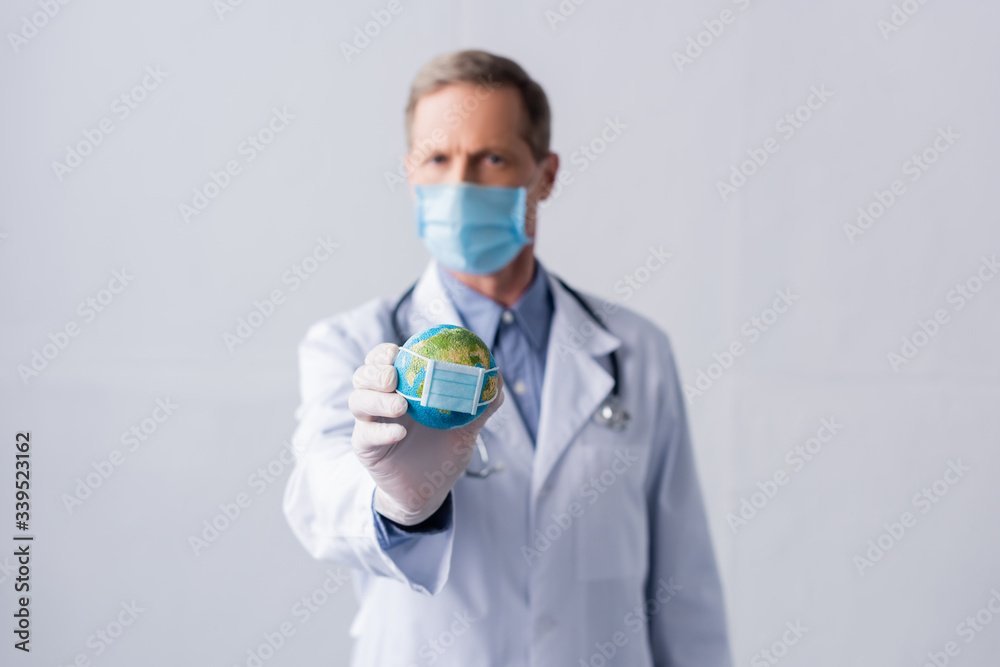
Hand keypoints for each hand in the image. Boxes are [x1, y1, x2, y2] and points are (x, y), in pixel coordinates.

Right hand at [349, 342, 504, 525]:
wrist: (430, 491)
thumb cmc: (444, 452)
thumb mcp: (466, 428)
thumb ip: (480, 404)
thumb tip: (497, 376)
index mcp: (401, 389)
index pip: (383, 361)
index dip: (385, 352)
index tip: (399, 350)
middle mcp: (380, 402)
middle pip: (363, 375)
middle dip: (374, 371)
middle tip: (393, 377)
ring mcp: (369, 424)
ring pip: (357, 401)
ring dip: (377, 400)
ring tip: (401, 406)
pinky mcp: (365, 448)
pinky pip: (365, 434)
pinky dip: (380, 431)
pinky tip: (400, 433)